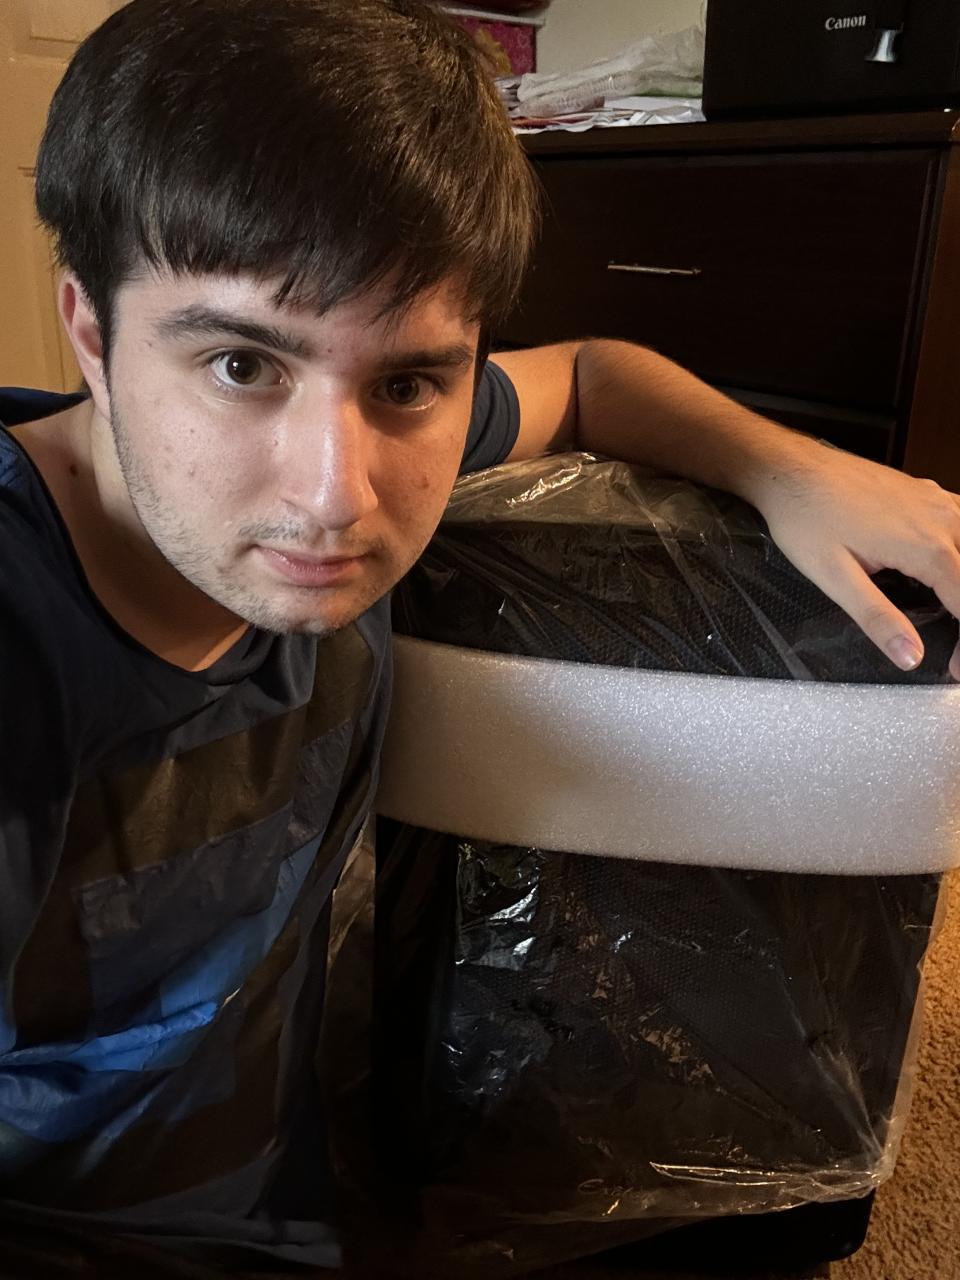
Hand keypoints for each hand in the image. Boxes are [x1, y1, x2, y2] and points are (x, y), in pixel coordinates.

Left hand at [751, 443, 959, 678]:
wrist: (790, 469)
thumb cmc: (806, 518)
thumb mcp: (835, 578)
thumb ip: (877, 618)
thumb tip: (910, 656)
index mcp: (926, 548)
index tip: (957, 670)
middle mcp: (942, 520)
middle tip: (957, 652)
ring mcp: (938, 501)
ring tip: (954, 615)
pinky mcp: (929, 493)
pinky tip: (953, 565)